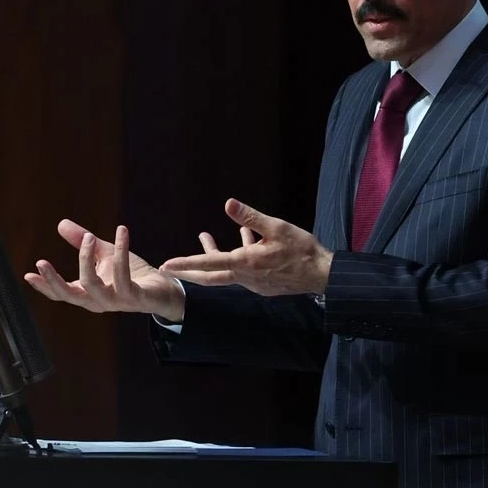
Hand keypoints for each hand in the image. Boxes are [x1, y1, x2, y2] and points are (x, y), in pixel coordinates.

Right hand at [24, 220, 185, 322]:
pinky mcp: (134, 297)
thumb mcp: (105, 254)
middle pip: (71, 294)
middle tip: (41, 262)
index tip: (28, 275)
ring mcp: (116, 301)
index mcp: (89, 293)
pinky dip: (121, 251)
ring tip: (89, 236)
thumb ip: (83, 242)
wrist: (163, 289)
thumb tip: (60, 224)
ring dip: (86, 259)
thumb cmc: (133, 274)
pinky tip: (121, 232)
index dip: (44, 286)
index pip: (62, 293)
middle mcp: (99, 301)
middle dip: (54, 280)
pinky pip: (123, 275)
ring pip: (92, 285)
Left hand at [159, 198, 332, 295]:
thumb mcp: (277, 227)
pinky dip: (237, 255)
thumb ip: (251, 217)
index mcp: (245, 262)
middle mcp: (245, 277)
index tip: (166, 265)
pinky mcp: (263, 283)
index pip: (208, 263)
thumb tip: (228, 204)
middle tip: (169, 268)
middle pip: (210, 276)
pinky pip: (243, 269)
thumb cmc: (302, 250)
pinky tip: (246, 238)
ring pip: (227, 270)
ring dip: (214, 256)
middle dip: (188, 271)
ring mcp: (254, 283)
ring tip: (205, 237)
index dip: (185, 263)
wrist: (322, 274)